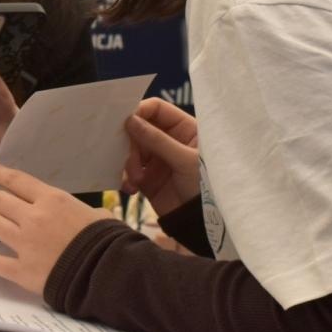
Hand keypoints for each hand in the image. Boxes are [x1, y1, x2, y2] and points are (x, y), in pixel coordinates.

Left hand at [0, 163, 113, 297]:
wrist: (104, 272)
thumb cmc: (106, 240)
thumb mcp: (99, 215)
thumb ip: (86, 212)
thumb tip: (93, 216)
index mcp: (52, 200)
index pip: (18, 181)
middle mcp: (33, 218)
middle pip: (1, 202)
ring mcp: (24, 244)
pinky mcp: (22, 270)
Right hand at [121, 97, 199, 215]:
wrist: (203, 223)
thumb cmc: (206, 186)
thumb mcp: (184, 160)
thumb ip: (157, 139)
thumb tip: (130, 120)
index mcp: (183, 129)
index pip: (156, 109)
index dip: (139, 111)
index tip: (125, 121)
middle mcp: (168, 140)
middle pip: (139, 129)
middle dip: (131, 143)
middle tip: (130, 158)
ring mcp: (157, 159)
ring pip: (131, 150)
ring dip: (127, 162)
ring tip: (133, 179)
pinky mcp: (147, 178)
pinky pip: (128, 171)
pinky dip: (125, 178)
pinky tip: (130, 188)